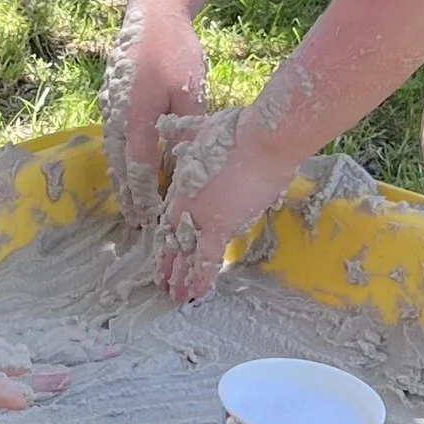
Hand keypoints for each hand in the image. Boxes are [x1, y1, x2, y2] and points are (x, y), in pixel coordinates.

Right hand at [100, 0, 206, 229]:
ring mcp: (109, 108)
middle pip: (121, 167)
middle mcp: (117, 118)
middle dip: (129, 196)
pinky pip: (113, 138)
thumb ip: (187, 129)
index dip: (146, 196)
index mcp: (137, 118)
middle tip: (137, 224)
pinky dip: (119, 159)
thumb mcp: (190, 91)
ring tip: (128, 205)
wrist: (150, 14)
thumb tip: (185, 161)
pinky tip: (125, 169)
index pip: (141, 169)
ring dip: (121, 181)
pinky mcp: (110, 99)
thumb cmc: (176, 51)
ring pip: (114, 154)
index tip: (152, 219)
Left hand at [151, 108, 300, 301]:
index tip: (164, 248)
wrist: (261, 142)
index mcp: (181, 185)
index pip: (170, 219)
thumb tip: (166, 126)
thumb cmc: (236, 132)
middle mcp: (186, 206)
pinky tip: (195, 294)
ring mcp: (201, 219)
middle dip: (168, 264)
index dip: (166, 237)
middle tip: (162, 283)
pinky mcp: (221, 228)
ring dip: (180, 277)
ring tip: (174, 296)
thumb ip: (181, 132)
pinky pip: (206, 259)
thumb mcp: (200, 129)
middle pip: (174, 241)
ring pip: (186, 255)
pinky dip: (200, 278)